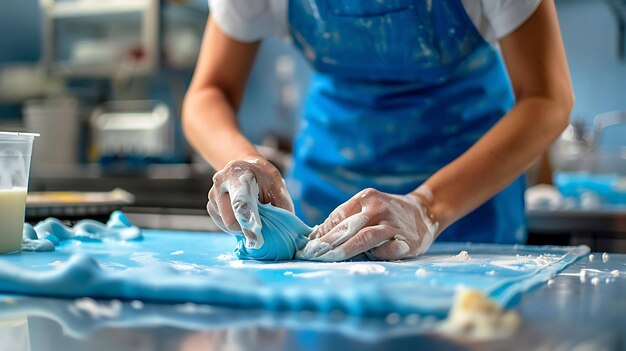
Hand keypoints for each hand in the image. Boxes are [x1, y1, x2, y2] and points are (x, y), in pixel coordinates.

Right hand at [207, 157, 293, 247]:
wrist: (248, 169)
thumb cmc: (265, 180)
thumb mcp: (278, 188)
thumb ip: (280, 207)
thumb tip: (280, 232)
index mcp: (237, 172)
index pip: (241, 200)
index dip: (249, 219)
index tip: (257, 236)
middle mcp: (220, 182)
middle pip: (231, 218)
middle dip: (247, 231)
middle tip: (260, 238)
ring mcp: (213, 194)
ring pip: (227, 225)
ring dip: (242, 228)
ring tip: (252, 215)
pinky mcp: (210, 206)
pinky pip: (223, 226)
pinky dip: (236, 227)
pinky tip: (243, 215)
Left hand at [296, 188, 437, 260]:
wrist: (425, 212)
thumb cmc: (386, 213)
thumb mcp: (366, 208)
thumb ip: (346, 220)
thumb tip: (316, 238)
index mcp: (365, 198)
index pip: (337, 216)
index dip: (321, 232)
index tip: (306, 246)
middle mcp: (378, 208)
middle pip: (347, 227)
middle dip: (326, 243)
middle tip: (309, 255)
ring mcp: (392, 225)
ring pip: (364, 239)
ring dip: (343, 250)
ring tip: (326, 259)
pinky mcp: (406, 242)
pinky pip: (386, 251)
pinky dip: (374, 256)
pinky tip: (364, 260)